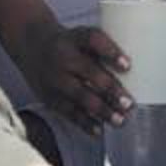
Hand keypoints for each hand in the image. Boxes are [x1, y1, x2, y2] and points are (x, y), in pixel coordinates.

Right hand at [15, 19, 134, 135]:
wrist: (31, 45)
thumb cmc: (68, 42)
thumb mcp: (81, 36)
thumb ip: (103, 49)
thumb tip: (133, 70)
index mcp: (74, 38)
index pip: (93, 40)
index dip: (110, 52)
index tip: (127, 65)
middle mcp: (63, 57)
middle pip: (89, 72)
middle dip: (110, 89)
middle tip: (129, 103)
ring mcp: (54, 78)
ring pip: (80, 95)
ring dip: (101, 110)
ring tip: (119, 120)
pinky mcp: (49, 97)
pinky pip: (68, 111)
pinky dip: (84, 122)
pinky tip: (99, 130)